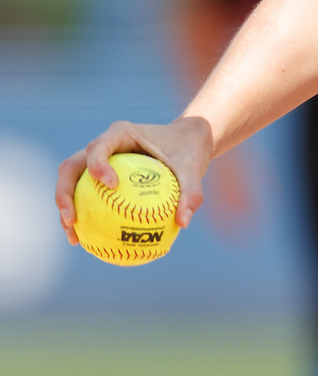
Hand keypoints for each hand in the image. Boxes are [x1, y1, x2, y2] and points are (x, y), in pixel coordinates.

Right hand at [55, 116, 213, 244]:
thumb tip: (183, 222)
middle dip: (65, 193)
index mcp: (120, 134)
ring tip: (75, 238)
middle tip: (73, 220)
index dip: (97, 165)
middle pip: (72, 167)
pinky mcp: (100, 174)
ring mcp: (99, 159)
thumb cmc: (188, 151)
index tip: (111, 186)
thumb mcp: (194, 169)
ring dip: (67, 208)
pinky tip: (90, 242)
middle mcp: (103, 145)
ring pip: (72, 182)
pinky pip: (87, 195)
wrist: (186, 142)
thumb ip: (191, 192)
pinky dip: (85, 215)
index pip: (98, 147)